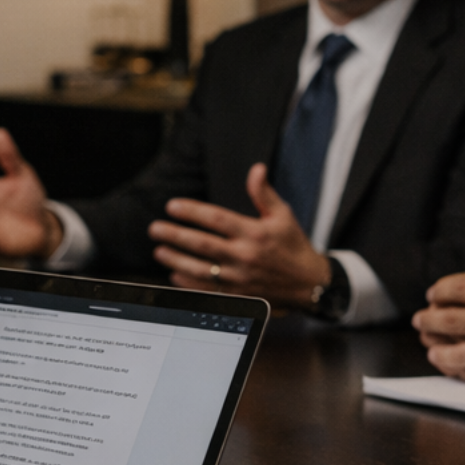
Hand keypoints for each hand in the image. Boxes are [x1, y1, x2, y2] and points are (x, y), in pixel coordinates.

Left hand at [148, 164, 333, 307]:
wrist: (309, 285)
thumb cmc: (294, 247)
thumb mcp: (283, 216)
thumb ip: (264, 194)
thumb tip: (256, 169)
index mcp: (255, 233)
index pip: (217, 219)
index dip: (192, 212)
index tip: (172, 206)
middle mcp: (245, 256)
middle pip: (202, 244)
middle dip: (175, 235)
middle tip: (155, 229)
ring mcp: (240, 278)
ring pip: (200, 269)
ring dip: (176, 260)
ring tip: (159, 251)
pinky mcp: (238, 296)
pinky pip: (207, 290)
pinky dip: (188, 283)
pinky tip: (174, 274)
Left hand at [412, 256, 464, 388]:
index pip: (459, 289)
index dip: (439, 291)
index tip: (432, 295)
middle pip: (448, 320)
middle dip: (427, 320)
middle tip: (419, 320)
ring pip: (455, 352)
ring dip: (436, 350)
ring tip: (429, 348)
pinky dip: (458, 371)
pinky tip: (450, 367)